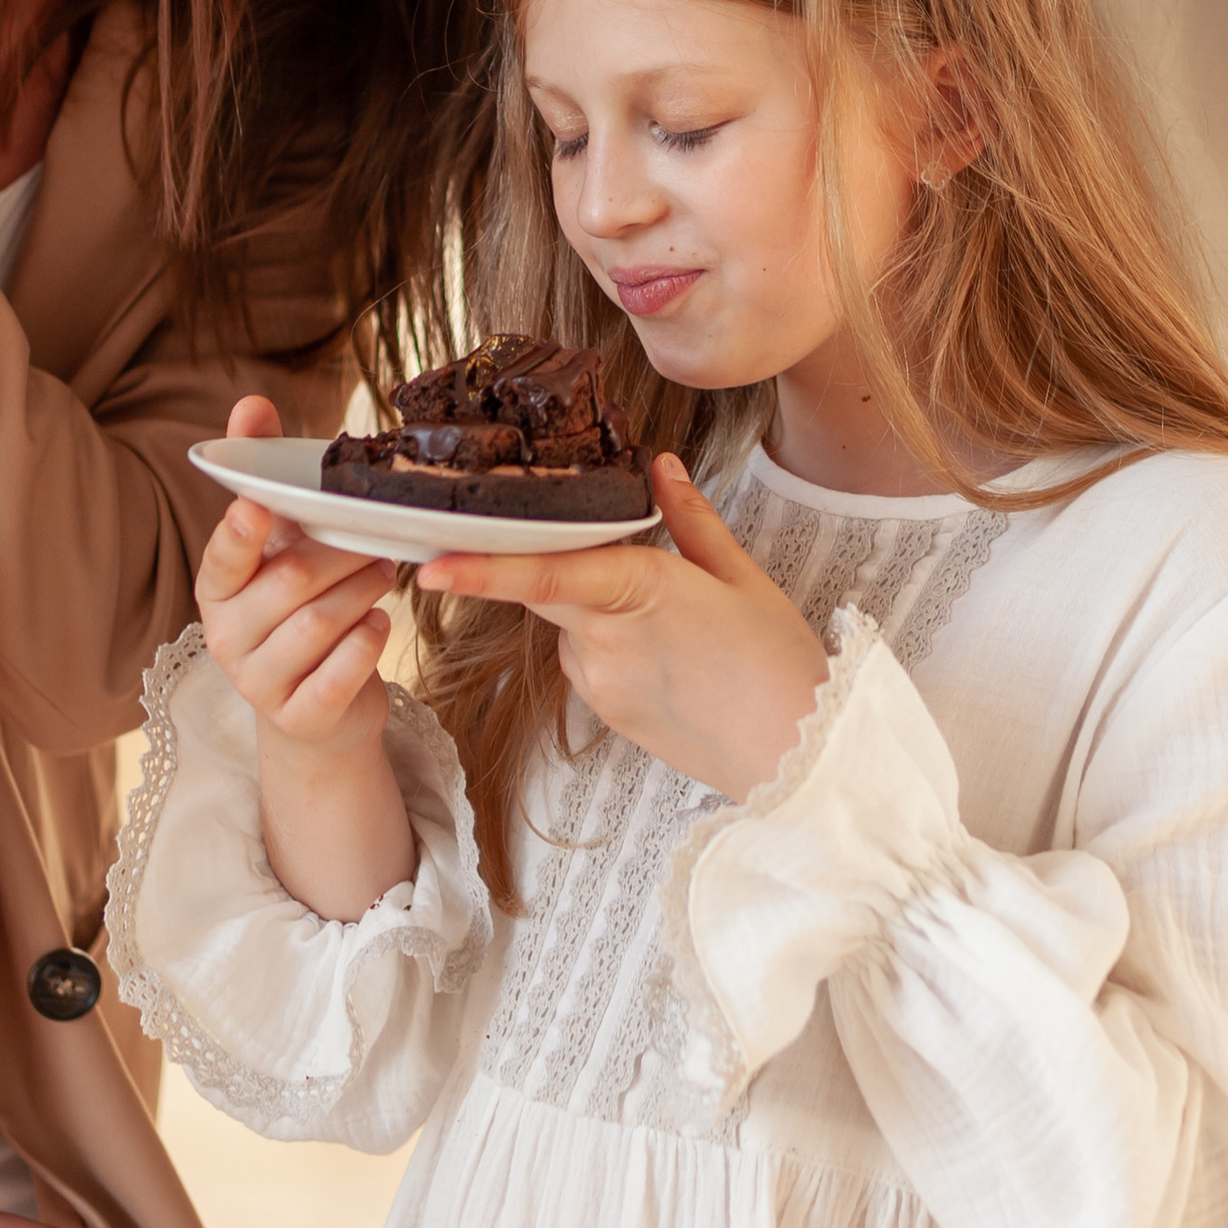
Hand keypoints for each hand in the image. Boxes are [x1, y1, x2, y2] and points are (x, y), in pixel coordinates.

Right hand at [197, 391, 397, 758]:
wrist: (316, 710)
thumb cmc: (298, 610)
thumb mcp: (280, 547)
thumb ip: (264, 475)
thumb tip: (249, 404)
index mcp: (217, 589)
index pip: (222, 558)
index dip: (240, 533)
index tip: (260, 506)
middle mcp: (226, 637)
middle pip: (289, 585)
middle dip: (341, 558)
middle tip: (373, 547)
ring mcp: (258, 682)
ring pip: (318, 626)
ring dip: (361, 595)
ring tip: (381, 578)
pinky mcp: (298, 718)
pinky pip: (339, 675)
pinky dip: (366, 644)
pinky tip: (377, 626)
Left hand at [421, 453, 828, 802]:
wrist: (797, 759)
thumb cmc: (780, 665)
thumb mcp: (741, 577)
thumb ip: (690, 518)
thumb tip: (660, 468)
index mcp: (641, 592)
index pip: (544, 575)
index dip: (482, 570)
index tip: (429, 565)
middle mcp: (606, 640)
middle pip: (543, 587)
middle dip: (540, 562)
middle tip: (578, 550)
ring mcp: (600, 682)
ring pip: (568, 622)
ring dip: (594, 606)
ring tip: (677, 623)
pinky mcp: (604, 711)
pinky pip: (585, 658)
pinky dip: (607, 641)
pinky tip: (665, 654)